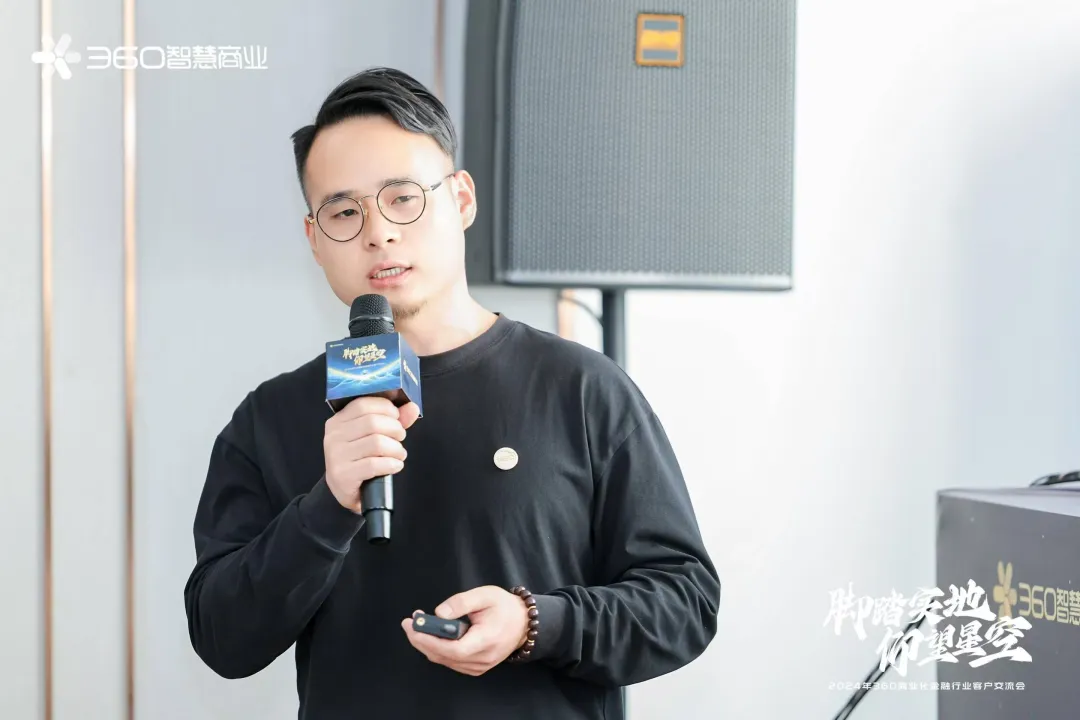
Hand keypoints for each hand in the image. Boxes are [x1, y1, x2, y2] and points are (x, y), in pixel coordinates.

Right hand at [324, 397, 420, 511]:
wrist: (345, 490)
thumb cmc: (360, 459)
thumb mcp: (373, 436)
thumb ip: (393, 420)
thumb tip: (412, 407)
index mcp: (338, 421)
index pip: (363, 404)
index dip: (386, 409)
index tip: (397, 418)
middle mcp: (333, 436)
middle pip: (373, 422)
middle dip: (395, 429)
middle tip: (400, 439)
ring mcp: (336, 456)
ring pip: (376, 443)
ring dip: (396, 449)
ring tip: (399, 454)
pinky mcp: (343, 475)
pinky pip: (374, 464)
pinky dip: (391, 464)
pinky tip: (395, 465)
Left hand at [401, 586, 529, 675]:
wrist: (524, 624)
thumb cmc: (505, 607)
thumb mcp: (485, 595)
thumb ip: (461, 602)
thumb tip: (439, 613)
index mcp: (486, 640)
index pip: (453, 649)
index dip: (430, 640)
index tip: (414, 626)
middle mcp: (482, 659)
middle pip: (444, 657)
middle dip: (421, 640)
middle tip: (409, 623)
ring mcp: (479, 666)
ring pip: (445, 661)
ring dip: (427, 644)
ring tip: (418, 625)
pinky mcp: (475, 668)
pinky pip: (450, 662)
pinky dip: (437, 650)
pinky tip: (431, 635)